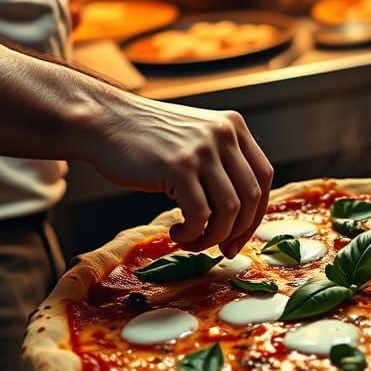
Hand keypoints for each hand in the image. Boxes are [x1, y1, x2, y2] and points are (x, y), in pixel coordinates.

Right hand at [91, 97, 272, 257]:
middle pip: (252, 197)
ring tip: (191, 240)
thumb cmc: (147, 138)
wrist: (106, 122)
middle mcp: (224, 135)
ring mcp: (203, 150)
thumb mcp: (196, 137)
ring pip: (230, 211)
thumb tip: (240, 216)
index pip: (264, 177)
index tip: (240, 235)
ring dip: (212, 236)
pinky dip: (192, 234)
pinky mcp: (180, 168)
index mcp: (234, 127)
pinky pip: (200, 216)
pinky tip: (176, 232)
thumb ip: (221, 162)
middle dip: (239, 231)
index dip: (256, 213)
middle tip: (221, 249)